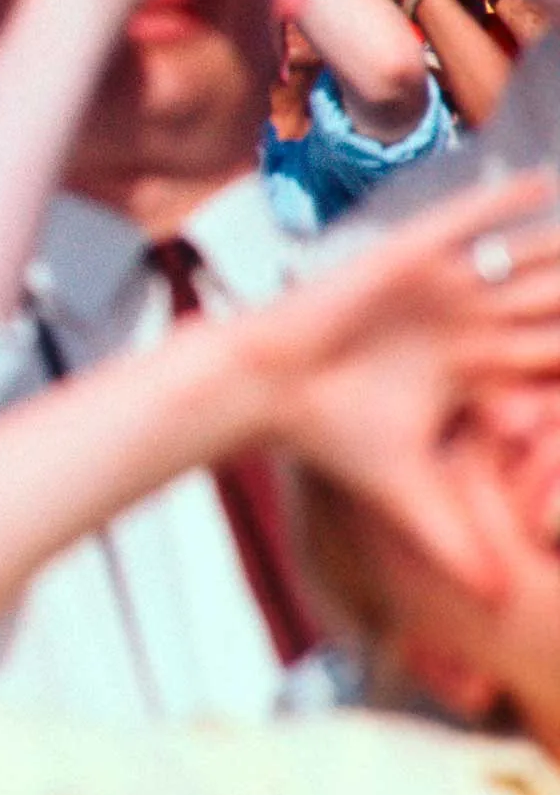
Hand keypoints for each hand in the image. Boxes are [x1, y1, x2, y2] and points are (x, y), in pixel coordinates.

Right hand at [246, 173, 559, 598]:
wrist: (264, 391)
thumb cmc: (330, 436)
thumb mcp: (412, 493)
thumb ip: (461, 544)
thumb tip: (502, 610)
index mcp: (469, 370)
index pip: (551, 361)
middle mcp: (460, 324)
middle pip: (550, 306)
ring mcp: (436, 289)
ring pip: (522, 264)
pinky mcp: (407, 261)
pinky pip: (466, 225)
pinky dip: (505, 204)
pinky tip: (546, 184)